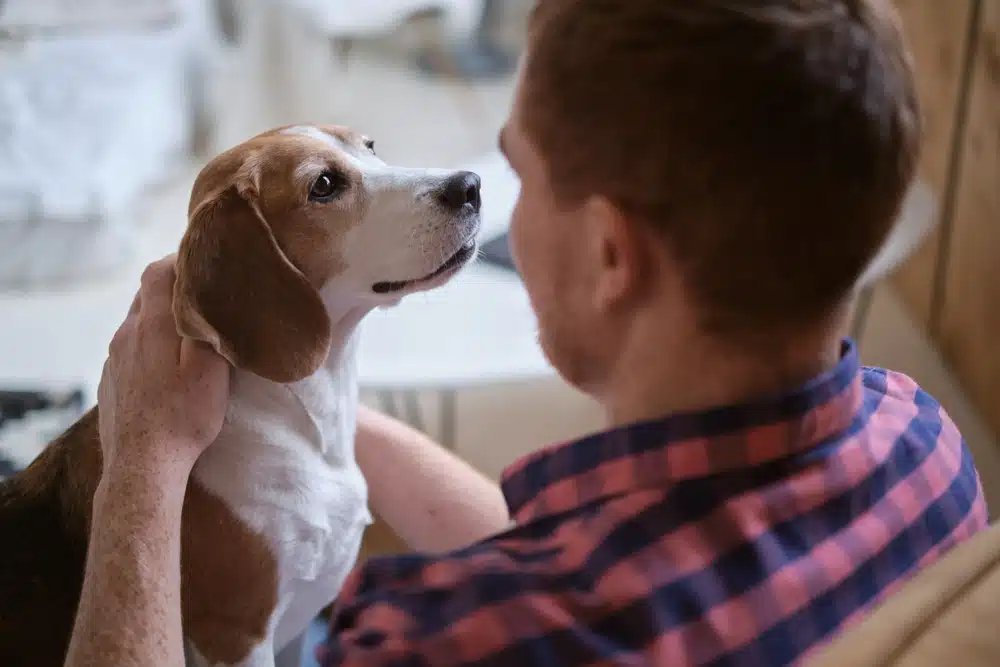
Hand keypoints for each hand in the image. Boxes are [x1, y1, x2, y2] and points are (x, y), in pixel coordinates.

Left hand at [97, 255, 230, 477]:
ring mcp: (113, 360)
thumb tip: (211, 297)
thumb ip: (209, 328)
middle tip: (202, 297)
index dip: (178, 261)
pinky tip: (165, 368)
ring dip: (160, 320)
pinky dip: (147, 347)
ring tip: (187, 333)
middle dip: (171, 290)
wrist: (142, 465)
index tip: (200, 263)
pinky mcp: (110, 382)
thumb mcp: (211, 370)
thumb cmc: (184, 418)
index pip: (157, 273)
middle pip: (145, 295)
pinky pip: (129, 351)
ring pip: (136, 324)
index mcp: (152, 327)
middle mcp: (126, 336)